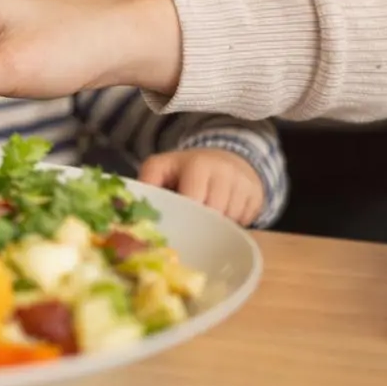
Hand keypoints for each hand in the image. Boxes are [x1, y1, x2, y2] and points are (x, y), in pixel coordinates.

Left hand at [138, 149, 264, 225]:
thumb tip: (129, 203)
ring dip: (218, 226)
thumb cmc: (186, 170)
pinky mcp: (258, 194)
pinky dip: (234, 224)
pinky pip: (246, 220)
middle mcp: (224, 171)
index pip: (194, 198)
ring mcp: (244, 182)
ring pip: (231, 219)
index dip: (187, 214)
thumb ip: (148, 182)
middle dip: (202, 223)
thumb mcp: (162, 167)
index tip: (180, 222)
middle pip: (214, 212)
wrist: (226, 158)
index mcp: (197, 164)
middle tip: (192, 227)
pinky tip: (224, 216)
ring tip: (207, 218)